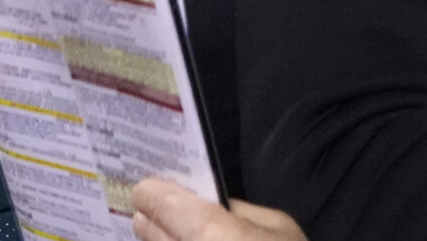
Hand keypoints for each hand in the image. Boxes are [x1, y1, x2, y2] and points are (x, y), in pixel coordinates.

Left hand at [130, 180, 305, 240]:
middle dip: (150, 222)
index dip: (153, 194)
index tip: (148, 190)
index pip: (164, 205)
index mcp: (210, 234)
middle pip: (152, 236)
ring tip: (160, 237)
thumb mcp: (281, 229)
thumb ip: (244, 214)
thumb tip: (218, 208)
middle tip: (145, 214)